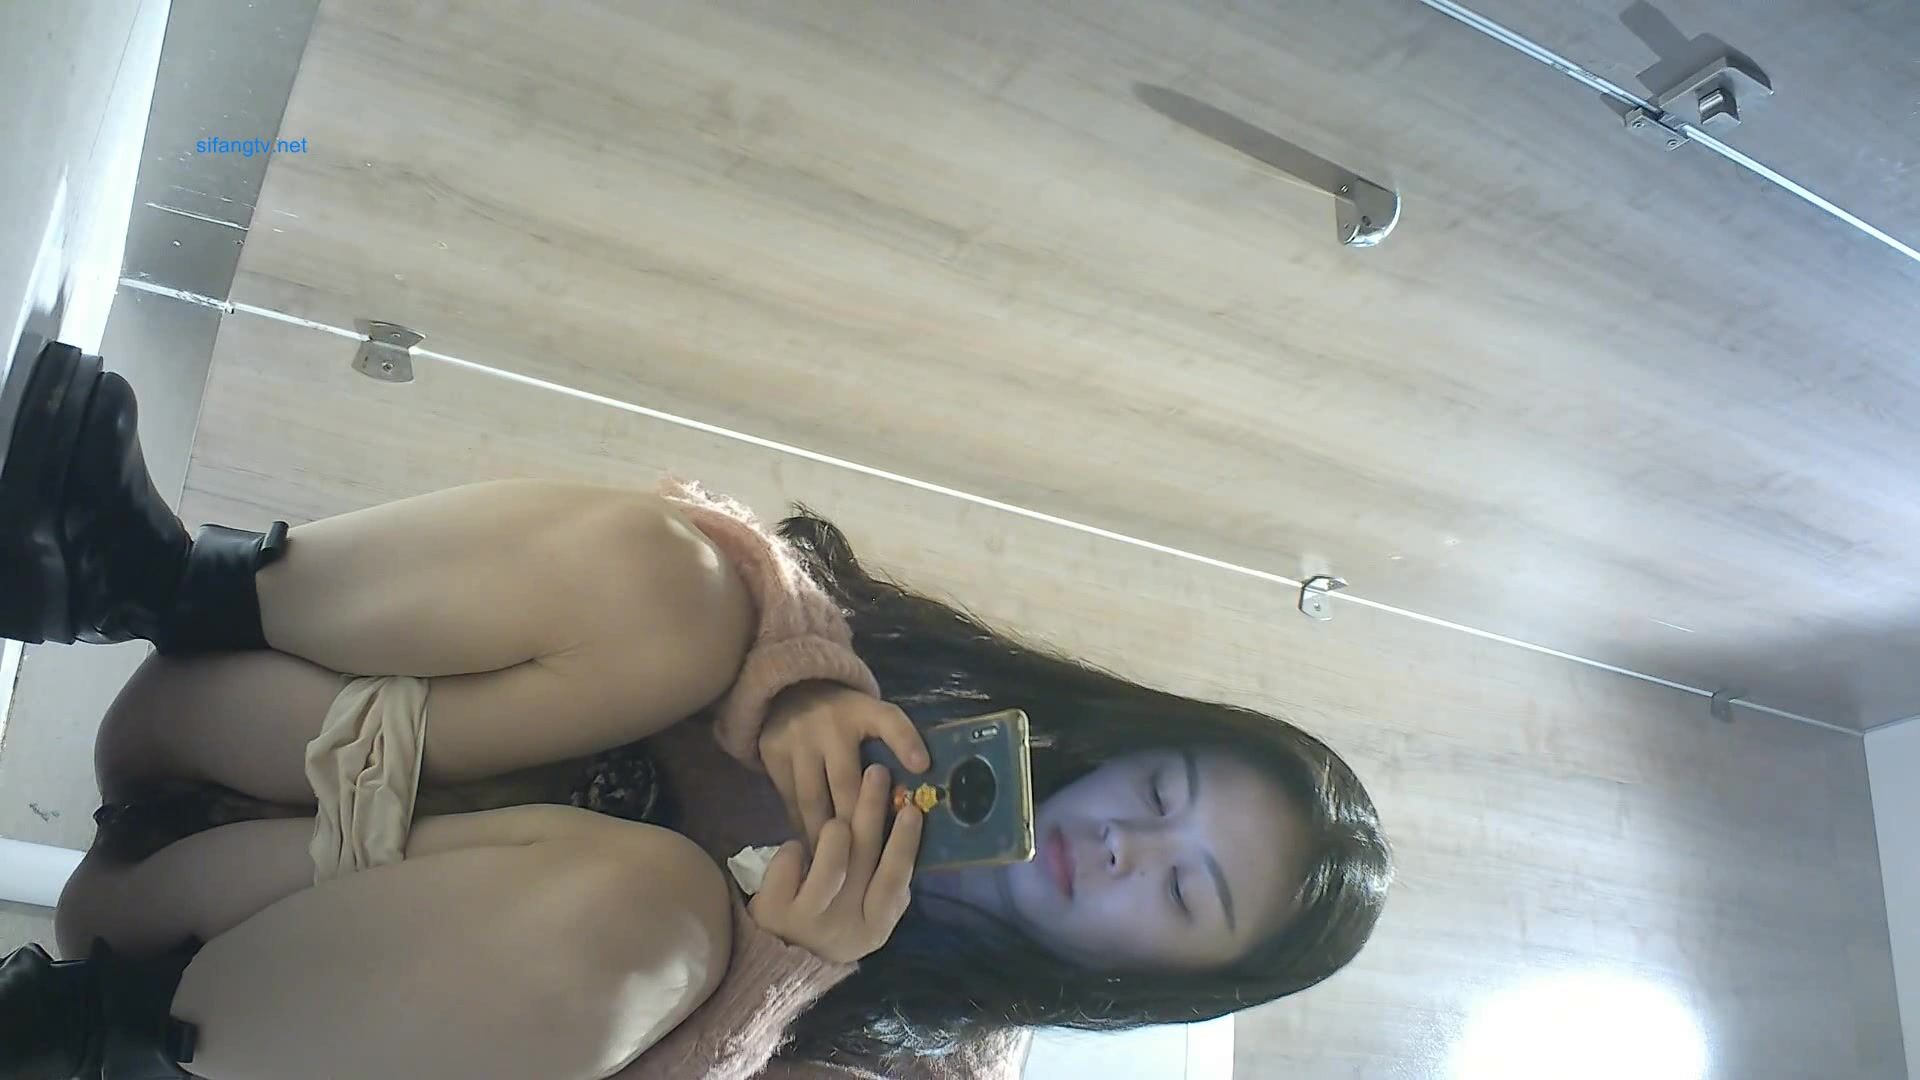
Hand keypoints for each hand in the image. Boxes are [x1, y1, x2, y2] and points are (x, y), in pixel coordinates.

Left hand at [748, 763, 923, 962]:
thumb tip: (907, 820)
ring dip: (835, 832)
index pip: (894, 880)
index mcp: (873, 927)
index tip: (913, 807)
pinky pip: (791, 861)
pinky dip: (793, 849)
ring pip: (831, 863)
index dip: (906, 843)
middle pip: (865, 860)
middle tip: (878, 772)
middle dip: (873, 810)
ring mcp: (808, 921)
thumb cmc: (830, 919)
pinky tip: (795, 851)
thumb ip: (882, 877)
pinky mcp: (775, 911)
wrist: (777, 958)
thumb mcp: (863, 910)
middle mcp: (844, 927)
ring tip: (836, 819)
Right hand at [759, 682, 928, 849]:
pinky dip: (802, 826)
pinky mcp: (773, 754)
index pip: (890, 722)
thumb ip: (897, 742)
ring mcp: (797, 740)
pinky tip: (813, 851)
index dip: (906, 743)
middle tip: (869, 862)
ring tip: (839, 869)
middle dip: (858, 821)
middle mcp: (828, 724)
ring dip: (826, 835)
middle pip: (846, 781)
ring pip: (813, 798)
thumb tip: (921, 782)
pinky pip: (789, 800)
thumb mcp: (875, 716)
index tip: (922, 767)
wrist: (793, 690)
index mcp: (863, 711)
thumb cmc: (847, 716)